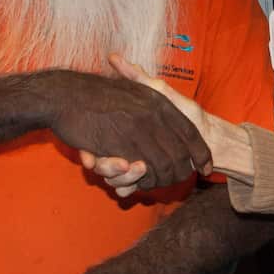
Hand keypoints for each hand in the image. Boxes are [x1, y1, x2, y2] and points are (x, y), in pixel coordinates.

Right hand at [48, 68, 211, 189]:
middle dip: (183, 172)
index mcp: (158, 102)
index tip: (206, 167)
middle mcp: (151, 116)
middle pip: (179, 155)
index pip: (190, 133)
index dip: (201, 154)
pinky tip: (141, 180)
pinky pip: (137, 171)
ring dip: (162, 180)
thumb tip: (179, 117)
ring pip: (161, 166)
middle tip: (182, 181)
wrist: (66, 95)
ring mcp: (134, 132)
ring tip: (161, 183)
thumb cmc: (99, 94)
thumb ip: (157, 100)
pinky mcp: (116, 147)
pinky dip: (141, 180)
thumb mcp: (135, 90)